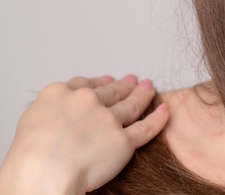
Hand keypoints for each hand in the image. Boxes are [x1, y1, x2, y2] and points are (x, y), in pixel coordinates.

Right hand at [0, 75, 168, 194]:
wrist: (42, 175)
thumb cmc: (29, 157)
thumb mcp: (31, 120)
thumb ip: (52, 110)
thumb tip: (59, 113)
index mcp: (61, 94)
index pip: (85, 84)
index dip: (99, 83)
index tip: (107, 80)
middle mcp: (87, 102)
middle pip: (111, 90)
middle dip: (124, 85)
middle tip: (133, 80)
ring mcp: (107, 120)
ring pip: (131, 104)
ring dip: (143, 94)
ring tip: (149, 88)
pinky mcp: (123, 141)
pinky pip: (146, 128)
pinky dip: (158, 119)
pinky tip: (164, 111)